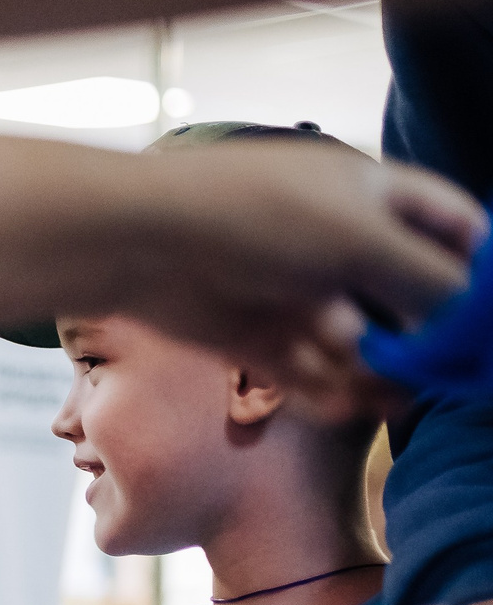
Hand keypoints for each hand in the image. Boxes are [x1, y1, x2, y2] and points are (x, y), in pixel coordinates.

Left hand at [128, 142, 481, 423]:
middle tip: (442, 373)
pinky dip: (327, 391)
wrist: (146, 242)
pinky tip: (341, 406)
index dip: (481, 266)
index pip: (452, 225)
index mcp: (372, 197)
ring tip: (385, 393)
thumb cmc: (256, 217)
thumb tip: (472, 314)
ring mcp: (297, 292)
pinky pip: (307, 374)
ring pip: (358, 344)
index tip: (492, 318)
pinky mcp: (257, 337)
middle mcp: (339, 244)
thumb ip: (426, 278)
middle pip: (407, 295)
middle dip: (427, 335)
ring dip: (377, 369)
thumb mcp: (360, 242)